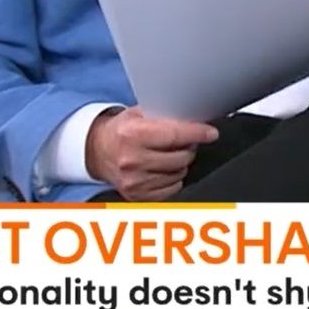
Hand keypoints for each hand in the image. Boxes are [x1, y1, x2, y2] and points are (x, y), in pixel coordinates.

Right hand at [86, 107, 218, 200]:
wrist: (98, 152)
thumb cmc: (122, 131)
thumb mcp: (139, 113)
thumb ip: (165, 114)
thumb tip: (196, 117)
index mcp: (132, 135)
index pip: (175, 135)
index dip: (197, 133)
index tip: (210, 133)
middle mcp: (132, 160)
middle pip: (181, 157)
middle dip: (189, 147)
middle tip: (184, 141)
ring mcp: (134, 181)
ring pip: (179, 174)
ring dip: (181, 163)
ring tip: (169, 154)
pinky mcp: (138, 196)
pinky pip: (172, 189)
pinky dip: (173, 178)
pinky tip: (163, 168)